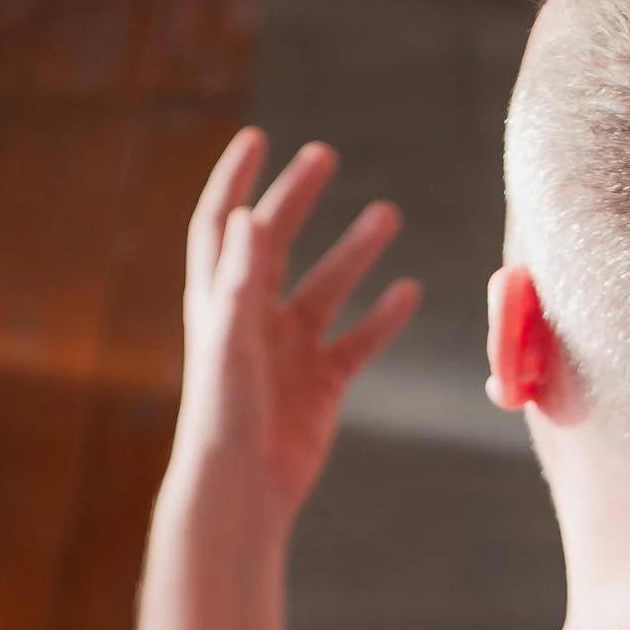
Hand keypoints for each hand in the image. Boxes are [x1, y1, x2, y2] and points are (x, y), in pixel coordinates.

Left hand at [171, 128, 419, 527]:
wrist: (244, 490)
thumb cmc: (226, 415)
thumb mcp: (230, 338)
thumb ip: (241, 278)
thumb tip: (249, 216)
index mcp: (220, 301)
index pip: (221, 226)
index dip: (233, 181)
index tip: (256, 139)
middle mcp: (252, 319)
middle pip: (275, 243)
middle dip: (296, 198)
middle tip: (325, 154)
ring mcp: (289, 351)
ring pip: (325, 288)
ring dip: (352, 251)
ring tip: (387, 213)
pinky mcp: (321, 385)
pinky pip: (357, 342)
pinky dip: (382, 318)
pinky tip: (409, 291)